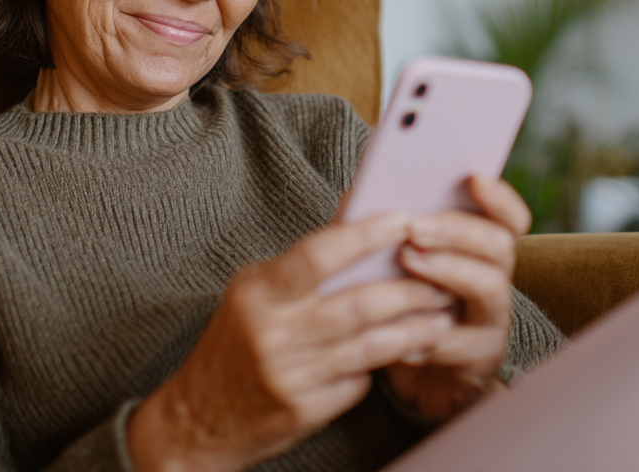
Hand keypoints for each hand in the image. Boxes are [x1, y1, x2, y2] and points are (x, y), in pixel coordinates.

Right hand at [127, 213, 457, 471]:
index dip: (364, 236)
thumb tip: (356, 219)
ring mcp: (291, 376)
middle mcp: (274, 334)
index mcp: (257, 294)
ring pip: (371, 347)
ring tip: (441, 314)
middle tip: (441, 276)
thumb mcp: (255, 293)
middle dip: (408, 290)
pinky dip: (383, 363)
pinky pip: (359, 380)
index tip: (401, 220)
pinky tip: (408, 350)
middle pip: (358, 305)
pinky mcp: (307, 411)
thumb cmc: (235, 341)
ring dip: (414, 329)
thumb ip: (302, 265)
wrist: (197, 419)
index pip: (317, 255)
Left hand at [383, 175, 531, 421]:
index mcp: (478, 248)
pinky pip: (460, 344)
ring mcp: (491, 320)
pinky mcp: (478, 359)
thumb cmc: (400, 300)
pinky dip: (428, 334)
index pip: (508, 217)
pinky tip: (400, 331)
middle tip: (415, 227)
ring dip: (447, 270)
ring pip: (488, 287)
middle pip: (500, 245)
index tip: (472, 177)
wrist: (410, 370)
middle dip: (458, 230)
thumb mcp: (393, 261)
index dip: (498, 197)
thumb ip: (383, 227)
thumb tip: (360, 192)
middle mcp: (494, 279)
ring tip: (408, 262)